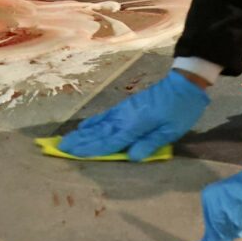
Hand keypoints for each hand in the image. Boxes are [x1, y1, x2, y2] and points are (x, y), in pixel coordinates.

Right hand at [58, 69, 209, 160]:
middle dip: (79, 142)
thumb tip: (130, 157)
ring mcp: (123, 111)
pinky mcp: (126, 107)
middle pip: (98, 133)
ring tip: (65, 140)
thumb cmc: (181, 109)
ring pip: (98, 125)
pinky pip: (105, 116)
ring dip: (81, 134)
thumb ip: (150, 143)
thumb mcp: (171, 130)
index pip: (109, 141)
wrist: (183, 83)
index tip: (71, 154)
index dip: (90, 149)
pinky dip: (93, 123)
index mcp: (135, 125)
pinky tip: (84, 127)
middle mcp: (124, 118)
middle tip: (58, 148)